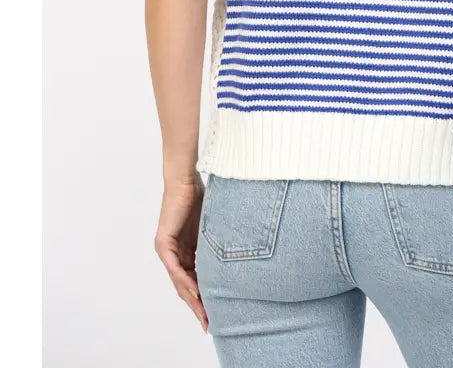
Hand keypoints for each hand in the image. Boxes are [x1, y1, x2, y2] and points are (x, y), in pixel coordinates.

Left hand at [154, 174, 208, 332]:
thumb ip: (218, 243)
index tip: (216, 313)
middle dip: (198, 306)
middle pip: (186, 286)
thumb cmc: (200, 196)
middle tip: (209, 324)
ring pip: (180, 282)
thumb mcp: (213, 227)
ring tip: (204, 315)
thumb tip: (238, 255)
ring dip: (192, 299)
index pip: (194, 280)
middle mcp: (174, 254)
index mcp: (186, 250)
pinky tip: (195, 293)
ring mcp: (167, 250)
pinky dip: (185, 281)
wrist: (185, 179)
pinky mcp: (164, 244)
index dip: (204, 297)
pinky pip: (175, 268)